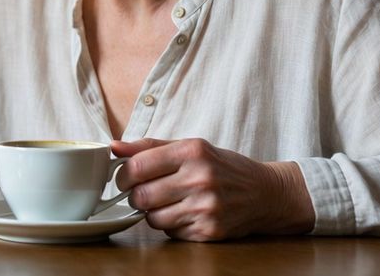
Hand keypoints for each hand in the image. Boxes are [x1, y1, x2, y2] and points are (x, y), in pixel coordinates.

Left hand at [111, 138, 314, 240]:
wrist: (266, 193)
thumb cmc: (222, 167)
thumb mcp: (190, 147)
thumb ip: (149, 146)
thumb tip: (113, 147)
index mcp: (192, 152)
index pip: (138, 166)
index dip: (123, 175)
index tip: (124, 178)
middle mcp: (200, 179)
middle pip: (141, 196)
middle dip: (135, 196)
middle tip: (143, 192)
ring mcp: (206, 208)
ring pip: (152, 218)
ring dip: (152, 212)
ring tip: (167, 202)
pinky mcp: (210, 231)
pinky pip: (170, 232)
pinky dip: (171, 225)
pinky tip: (185, 213)